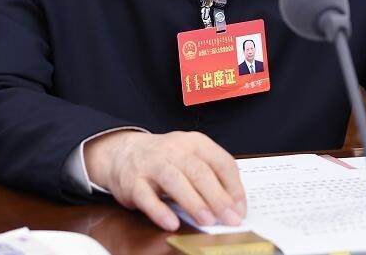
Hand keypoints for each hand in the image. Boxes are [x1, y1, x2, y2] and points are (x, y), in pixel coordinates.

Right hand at [85, 130, 246, 230]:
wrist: (124, 151)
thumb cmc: (166, 159)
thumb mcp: (192, 157)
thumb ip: (212, 176)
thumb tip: (234, 205)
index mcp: (196, 143)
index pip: (221, 162)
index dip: (234, 187)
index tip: (241, 209)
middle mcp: (175, 150)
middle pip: (200, 172)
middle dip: (218, 197)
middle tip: (231, 219)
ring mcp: (152, 164)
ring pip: (175, 181)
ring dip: (193, 202)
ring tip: (207, 221)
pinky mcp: (132, 181)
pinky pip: (146, 196)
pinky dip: (159, 210)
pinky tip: (172, 223)